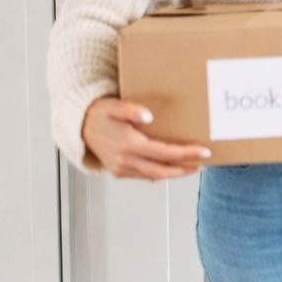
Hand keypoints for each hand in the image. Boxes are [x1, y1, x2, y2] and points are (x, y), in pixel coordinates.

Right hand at [81, 97, 209, 179]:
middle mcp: (125, 160)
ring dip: (174, 173)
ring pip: (154, 175)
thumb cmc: (98, 114)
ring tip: (192, 166)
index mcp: (127, 144)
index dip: (186, 154)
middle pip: (162, 170)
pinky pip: (144, 175)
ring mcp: (121, 168)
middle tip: (204, 164)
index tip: (204, 152)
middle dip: (185, 169)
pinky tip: (171, 167)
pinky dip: (160, 173)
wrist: (78, 128)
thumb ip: (131, 110)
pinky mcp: (119, 171)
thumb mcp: (113, 106)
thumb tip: (147, 116)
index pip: (164, 153)